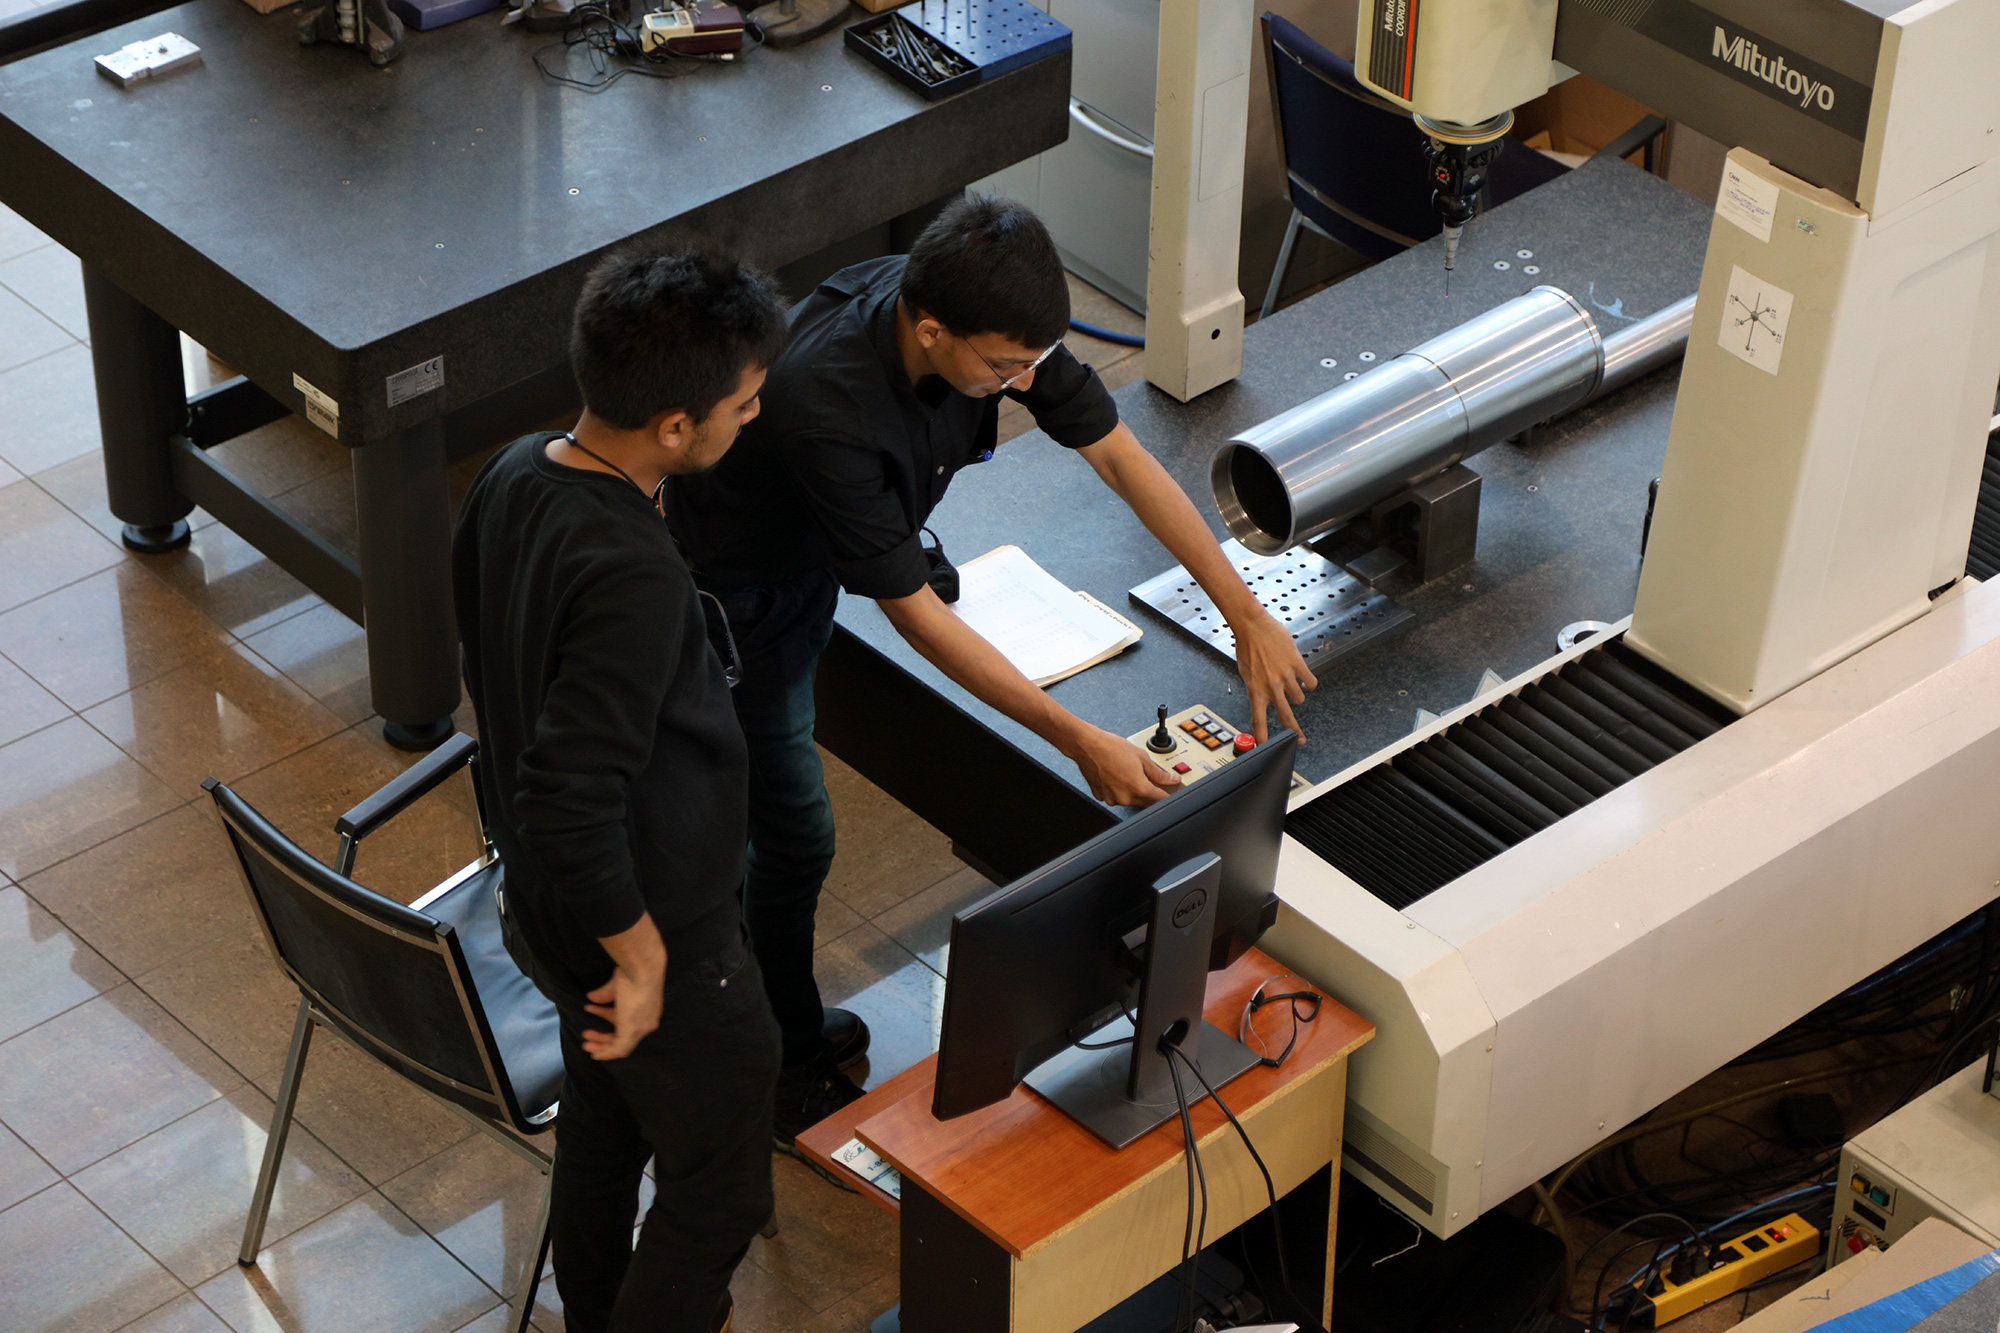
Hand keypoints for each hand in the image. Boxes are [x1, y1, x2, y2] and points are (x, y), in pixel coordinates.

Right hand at [585, 913, 666, 1059]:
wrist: (641, 969)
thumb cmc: (632, 971)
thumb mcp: (616, 984)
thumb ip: (604, 995)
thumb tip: (591, 998)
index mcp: (647, 1009)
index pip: (626, 1017)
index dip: (607, 1015)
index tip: (592, 1011)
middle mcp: (647, 1022)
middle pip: (625, 1035)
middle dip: (604, 1036)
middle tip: (588, 1035)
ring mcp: (641, 1028)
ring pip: (621, 1044)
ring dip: (602, 1045)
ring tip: (586, 1044)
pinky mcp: (632, 1032)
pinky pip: (619, 1050)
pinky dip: (606, 1053)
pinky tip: (595, 1054)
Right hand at [1064, 726, 1182, 806]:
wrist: (1087, 746)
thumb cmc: (1111, 748)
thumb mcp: (1141, 757)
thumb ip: (1159, 773)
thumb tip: (1171, 779)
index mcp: (1138, 788)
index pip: (1160, 799)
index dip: (1168, 795)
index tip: (1171, 792)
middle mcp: (1125, 797)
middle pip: (1145, 801)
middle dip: (1150, 791)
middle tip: (1147, 776)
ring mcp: (1112, 799)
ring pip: (1130, 800)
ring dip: (1133, 791)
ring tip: (1127, 772)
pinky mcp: (1101, 797)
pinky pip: (1115, 797)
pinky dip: (1119, 790)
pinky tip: (1116, 776)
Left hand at [1229, 609, 1317, 742]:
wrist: (1252, 625)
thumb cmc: (1247, 646)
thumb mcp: (1247, 673)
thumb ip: (1258, 687)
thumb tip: (1268, 697)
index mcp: (1255, 690)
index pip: (1258, 720)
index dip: (1262, 737)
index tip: (1265, 748)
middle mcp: (1270, 686)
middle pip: (1286, 716)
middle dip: (1295, 731)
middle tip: (1301, 739)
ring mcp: (1285, 676)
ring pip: (1300, 698)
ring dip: (1298, 695)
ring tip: (1292, 685)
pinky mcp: (1296, 664)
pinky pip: (1310, 683)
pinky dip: (1309, 683)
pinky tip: (1304, 678)